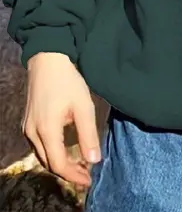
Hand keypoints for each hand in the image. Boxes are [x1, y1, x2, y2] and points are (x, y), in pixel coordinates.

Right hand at [23, 52, 100, 186]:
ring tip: (80, 164)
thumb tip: (94, 160)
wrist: (48, 61)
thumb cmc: (68, 81)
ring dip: (61, 163)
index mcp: (46, 131)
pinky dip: (54, 152)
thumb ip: (88, 134)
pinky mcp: (28, 122)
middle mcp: (33, 133)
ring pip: (43, 155)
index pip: (59, 164)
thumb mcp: (83, 106)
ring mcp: (28, 128)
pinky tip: (67, 149)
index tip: (89, 180)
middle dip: (68, 172)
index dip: (74, 175)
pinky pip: (40, 145)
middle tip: (87, 174)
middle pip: (49, 163)